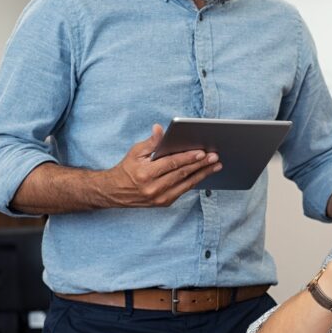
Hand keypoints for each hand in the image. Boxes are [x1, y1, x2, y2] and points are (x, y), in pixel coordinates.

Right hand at [104, 124, 221, 207]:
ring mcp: (159, 198)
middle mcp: (153, 188)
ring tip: (216, 166)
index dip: (188, 158)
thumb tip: (160, 129)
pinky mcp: (164, 203)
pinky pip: (183, 190)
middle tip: (215, 157)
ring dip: (203, 174)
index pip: (171, 164)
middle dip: (200, 165)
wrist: (115, 192)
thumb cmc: (127, 169)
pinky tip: (204, 173)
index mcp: (145, 173)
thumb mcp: (135, 152)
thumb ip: (151, 142)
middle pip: (182, 174)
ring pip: (186, 184)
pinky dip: (194, 181)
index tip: (202, 152)